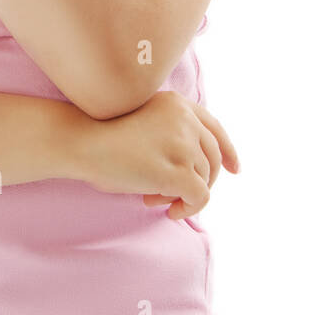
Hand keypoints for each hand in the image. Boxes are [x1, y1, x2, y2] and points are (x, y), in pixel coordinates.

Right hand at [74, 90, 240, 219]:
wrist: (79, 141)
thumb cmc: (101, 136)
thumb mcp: (142, 123)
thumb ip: (170, 133)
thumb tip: (196, 169)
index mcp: (176, 103)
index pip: (214, 128)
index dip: (227, 150)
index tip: (234, 169)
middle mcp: (184, 119)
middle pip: (212, 158)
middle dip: (201, 180)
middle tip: (173, 195)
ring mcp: (183, 144)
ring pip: (205, 179)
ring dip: (183, 194)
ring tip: (155, 197)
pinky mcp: (178, 171)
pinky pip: (200, 197)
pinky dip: (189, 208)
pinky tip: (171, 211)